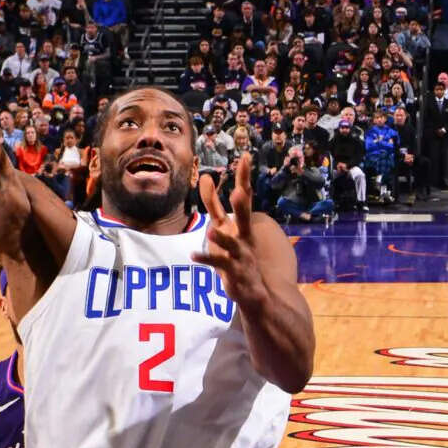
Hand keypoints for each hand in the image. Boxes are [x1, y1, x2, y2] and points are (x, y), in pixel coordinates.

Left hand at [195, 169, 267, 306]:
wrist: (255, 291)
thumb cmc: (236, 253)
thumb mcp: (223, 225)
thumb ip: (213, 203)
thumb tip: (205, 176)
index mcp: (241, 223)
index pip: (245, 195)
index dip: (244, 177)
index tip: (246, 157)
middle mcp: (244, 236)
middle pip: (245, 217)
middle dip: (243, 204)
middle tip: (240, 192)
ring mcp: (240, 255)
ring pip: (232, 244)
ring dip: (222, 238)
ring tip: (211, 231)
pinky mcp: (233, 272)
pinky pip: (218, 264)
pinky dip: (205, 259)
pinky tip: (192, 255)